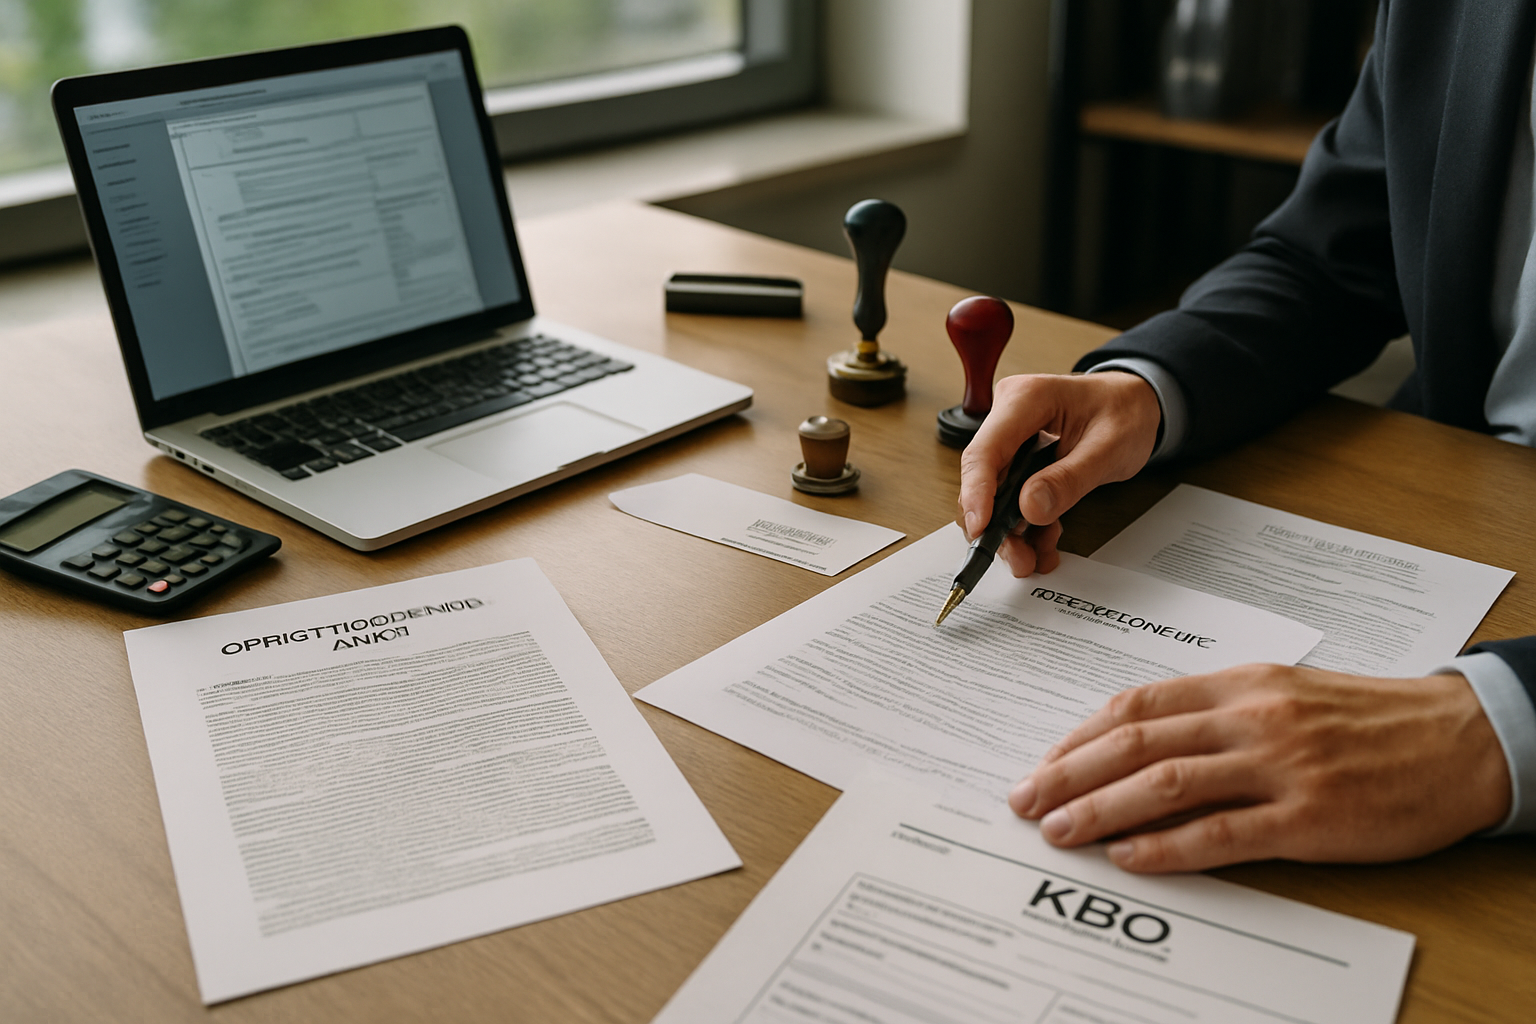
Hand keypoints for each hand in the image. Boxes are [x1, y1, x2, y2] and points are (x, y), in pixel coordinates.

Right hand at [956, 372, 1160, 576]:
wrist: (1135, 406)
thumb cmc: (1124, 412)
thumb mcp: (1110, 447)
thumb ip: (1070, 478)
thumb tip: (1030, 506)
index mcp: (1025, 399)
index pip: (985, 450)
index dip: (976, 492)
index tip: (981, 528)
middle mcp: (1008, 418)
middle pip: (983, 479)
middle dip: (996, 524)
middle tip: (1018, 558)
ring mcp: (1011, 441)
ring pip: (993, 496)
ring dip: (1011, 532)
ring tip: (1034, 557)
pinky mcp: (1017, 461)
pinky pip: (1011, 500)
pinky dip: (1026, 527)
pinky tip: (1043, 544)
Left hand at [1009, 665, 1511, 872]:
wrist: (1460, 739)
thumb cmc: (1369, 717)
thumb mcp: (1285, 692)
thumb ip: (1216, 711)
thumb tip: (1141, 738)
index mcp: (1241, 683)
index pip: (1137, 705)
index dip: (1079, 736)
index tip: (1043, 760)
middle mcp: (1251, 717)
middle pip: (1136, 742)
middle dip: (1068, 772)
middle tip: (1023, 798)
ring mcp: (1279, 766)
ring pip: (1166, 783)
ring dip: (1101, 808)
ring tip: (1058, 829)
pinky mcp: (1309, 816)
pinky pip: (1222, 833)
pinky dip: (1167, 846)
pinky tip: (1129, 856)